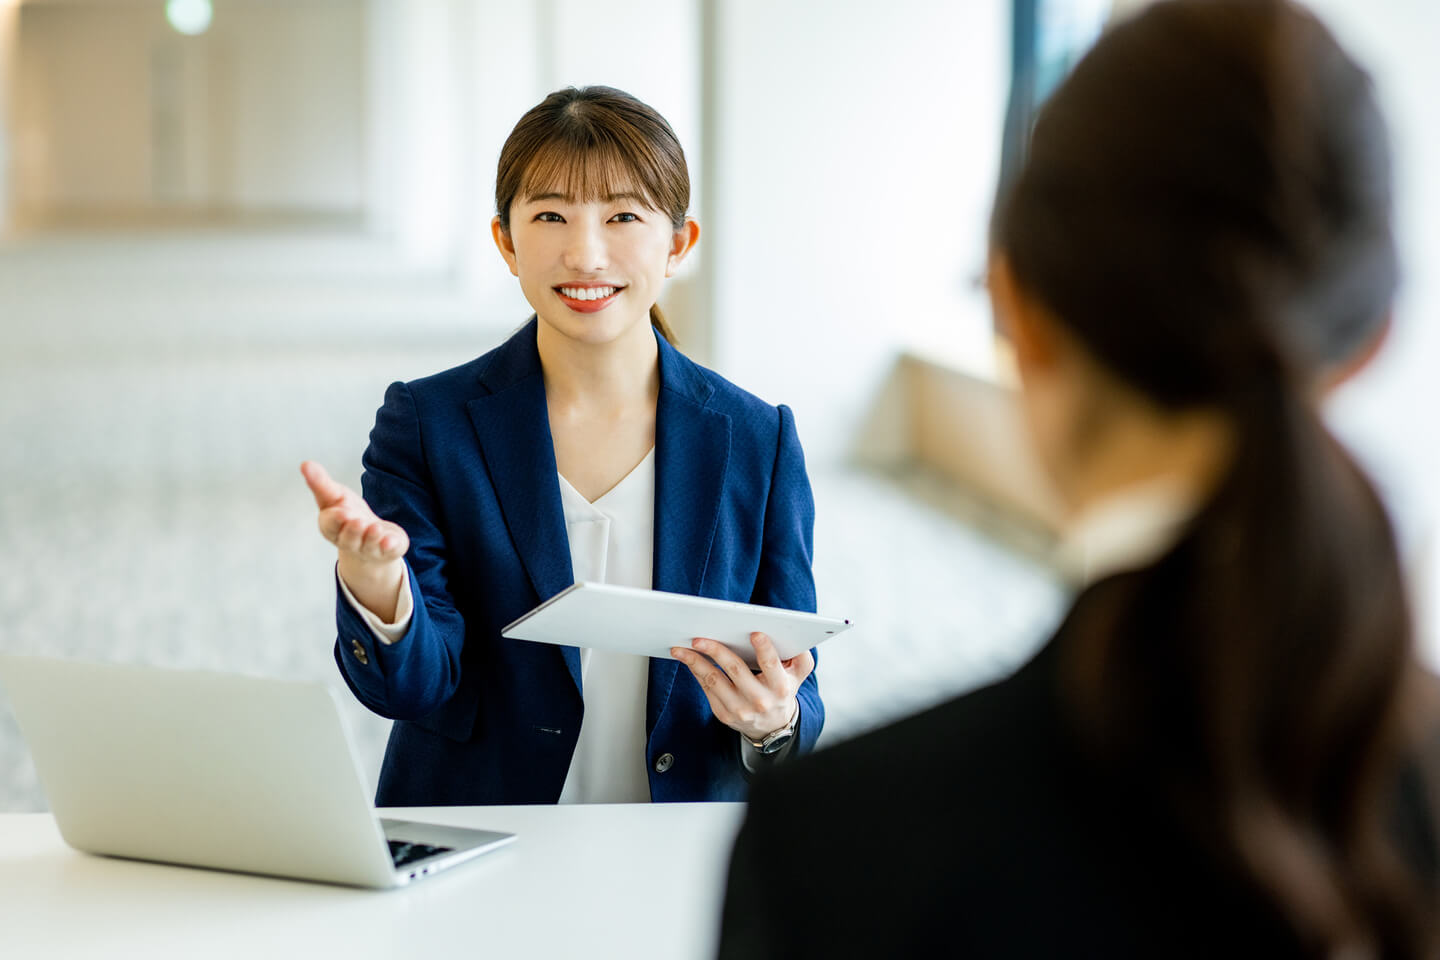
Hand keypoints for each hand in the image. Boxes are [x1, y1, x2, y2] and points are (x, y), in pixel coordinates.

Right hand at [300, 461, 408, 619]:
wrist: (372, 536)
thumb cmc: (348, 514)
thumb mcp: (335, 495)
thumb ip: (320, 483)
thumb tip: (304, 464)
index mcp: (332, 527)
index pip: (330, 524)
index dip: (335, 519)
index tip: (340, 511)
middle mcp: (349, 541)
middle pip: (348, 538)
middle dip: (352, 530)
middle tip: (357, 520)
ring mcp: (368, 548)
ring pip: (368, 545)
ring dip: (371, 536)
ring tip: (375, 528)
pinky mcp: (387, 550)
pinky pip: (388, 550)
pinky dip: (388, 545)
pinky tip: (389, 540)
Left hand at [671, 632, 813, 742]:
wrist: (772, 726)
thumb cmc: (783, 690)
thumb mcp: (798, 675)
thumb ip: (801, 657)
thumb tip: (795, 638)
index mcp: (780, 687)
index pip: (771, 666)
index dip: (764, 649)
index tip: (754, 633)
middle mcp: (759, 700)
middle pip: (735, 670)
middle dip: (716, 651)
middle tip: (699, 638)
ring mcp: (740, 710)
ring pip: (714, 680)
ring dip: (695, 662)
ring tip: (680, 648)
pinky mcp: (723, 714)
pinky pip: (706, 689)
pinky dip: (695, 671)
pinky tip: (687, 659)